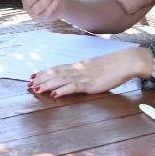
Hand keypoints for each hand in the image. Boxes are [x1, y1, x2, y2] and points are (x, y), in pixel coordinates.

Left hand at [29, 48, 148, 97]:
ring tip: (35, 89)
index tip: (33, 75)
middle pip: (56, 74)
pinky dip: (62, 90)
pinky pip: (73, 87)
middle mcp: (79, 69)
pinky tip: (54, 94)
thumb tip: (82, 77)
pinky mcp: (90, 84)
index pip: (58, 68)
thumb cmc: (115, 65)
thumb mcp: (98, 68)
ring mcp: (84, 76)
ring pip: (61, 80)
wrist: (126, 61)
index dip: (45, 72)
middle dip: (42, 79)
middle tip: (28, 84)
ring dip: (47, 85)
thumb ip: (88, 71)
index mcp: (80, 65)